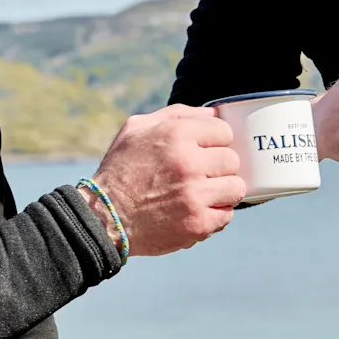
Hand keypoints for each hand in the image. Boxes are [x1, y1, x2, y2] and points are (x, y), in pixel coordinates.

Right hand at [90, 105, 245, 256]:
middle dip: (219, 167)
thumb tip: (212, 114)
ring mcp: (195, 195)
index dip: (215, 141)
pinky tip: (196, 211)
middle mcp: (188, 163)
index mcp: (176, 135)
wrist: (103, 217)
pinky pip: (227, 216)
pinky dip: (215, 214)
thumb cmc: (120, 170)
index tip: (204, 151)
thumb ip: (176, 115)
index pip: (224, 131)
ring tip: (202, 194)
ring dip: (222, 191)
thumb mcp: (136, 128)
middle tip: (201, 174)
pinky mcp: (198, 224)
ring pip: (236, 188)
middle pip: (232, 160)